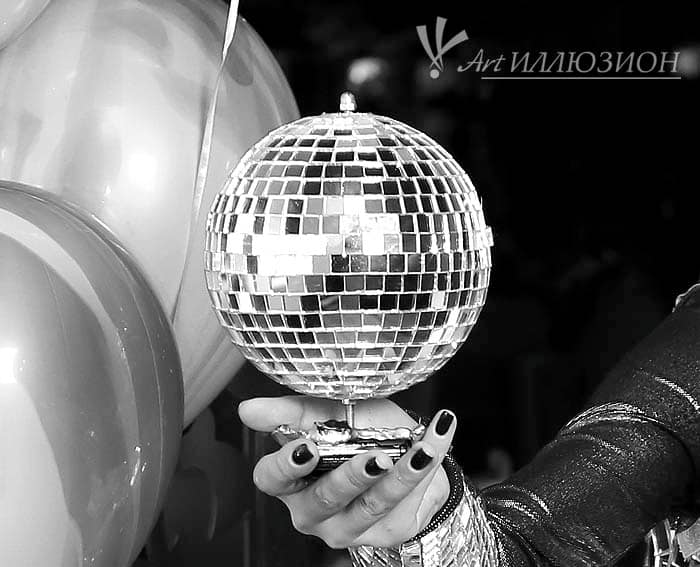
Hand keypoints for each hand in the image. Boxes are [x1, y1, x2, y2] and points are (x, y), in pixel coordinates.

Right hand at [238, 396, 455, 548]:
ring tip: (418, 450)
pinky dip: (422, 471)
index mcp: (292, 479)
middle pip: (324, 499)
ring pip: (369, 505)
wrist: (407, 449)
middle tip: (375, 456)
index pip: (273, 478)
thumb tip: (246, 409)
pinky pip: (401, 505)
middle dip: (349, 476)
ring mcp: (347, 526)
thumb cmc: (360, 431)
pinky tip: (434, 442)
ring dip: (399, 475)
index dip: (286, 465)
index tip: (306, 446)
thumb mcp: (328, 412)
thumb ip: (292, 412)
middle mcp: (313, 509)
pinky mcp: (382, 533)